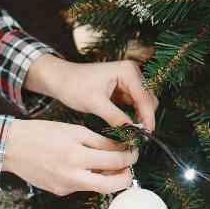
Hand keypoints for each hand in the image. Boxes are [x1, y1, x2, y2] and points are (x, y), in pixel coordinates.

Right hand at [1, 119, 135, 195]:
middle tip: (129, 165)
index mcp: (76, 155)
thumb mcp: (74, 130)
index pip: (114, 161)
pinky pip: (82, 186)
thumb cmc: (42, 133)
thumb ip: (99, 141)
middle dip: (126, 176)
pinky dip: (90, 177)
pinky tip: (86, 166)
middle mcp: (72, 176)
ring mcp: (65, 187)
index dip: (129, 156)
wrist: (12, 147)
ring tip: (110, 164)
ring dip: (108, 177)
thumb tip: (121, 148)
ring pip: (97, 187)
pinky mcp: (59, 192)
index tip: (133, 151)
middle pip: (111, 185)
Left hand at [26, 56, 157, 132]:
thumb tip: (131, 133)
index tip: (147, 135)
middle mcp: (132, 72)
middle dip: (145, 118)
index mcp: (127, 71)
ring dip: (140, 118)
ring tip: (132, 135)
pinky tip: (127, 127)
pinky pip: (135, 105)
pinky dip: (133, 116)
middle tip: (138, 138)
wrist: (61, 79)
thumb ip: (115, 118)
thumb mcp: (94, 103)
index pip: (144, 97)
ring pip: (143, 103)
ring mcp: (129, 80)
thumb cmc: (74, 85)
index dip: (148, 117)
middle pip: (148, 100)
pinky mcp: (124, 89)